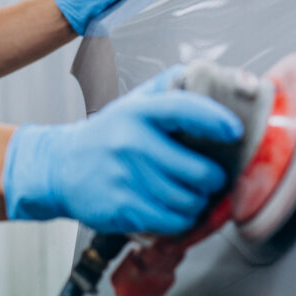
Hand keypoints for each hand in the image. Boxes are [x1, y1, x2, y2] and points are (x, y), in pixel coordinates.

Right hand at [2, 66, 242, 233]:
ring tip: (191, 193)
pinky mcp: (124, 208)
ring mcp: (127, 178)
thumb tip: (207, 73)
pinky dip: (182, 219)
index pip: (183, 109)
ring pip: (190, 201)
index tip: (235, 130)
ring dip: (199, 201)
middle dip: (214, 179)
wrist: (61, 166)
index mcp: (137, 112)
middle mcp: (131, 143)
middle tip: (211, 176)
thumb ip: (168, 87)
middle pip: (199, 172)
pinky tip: (174, 208)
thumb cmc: (107, 134)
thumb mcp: (132, 103)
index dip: (215, 119)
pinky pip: (174, 222)